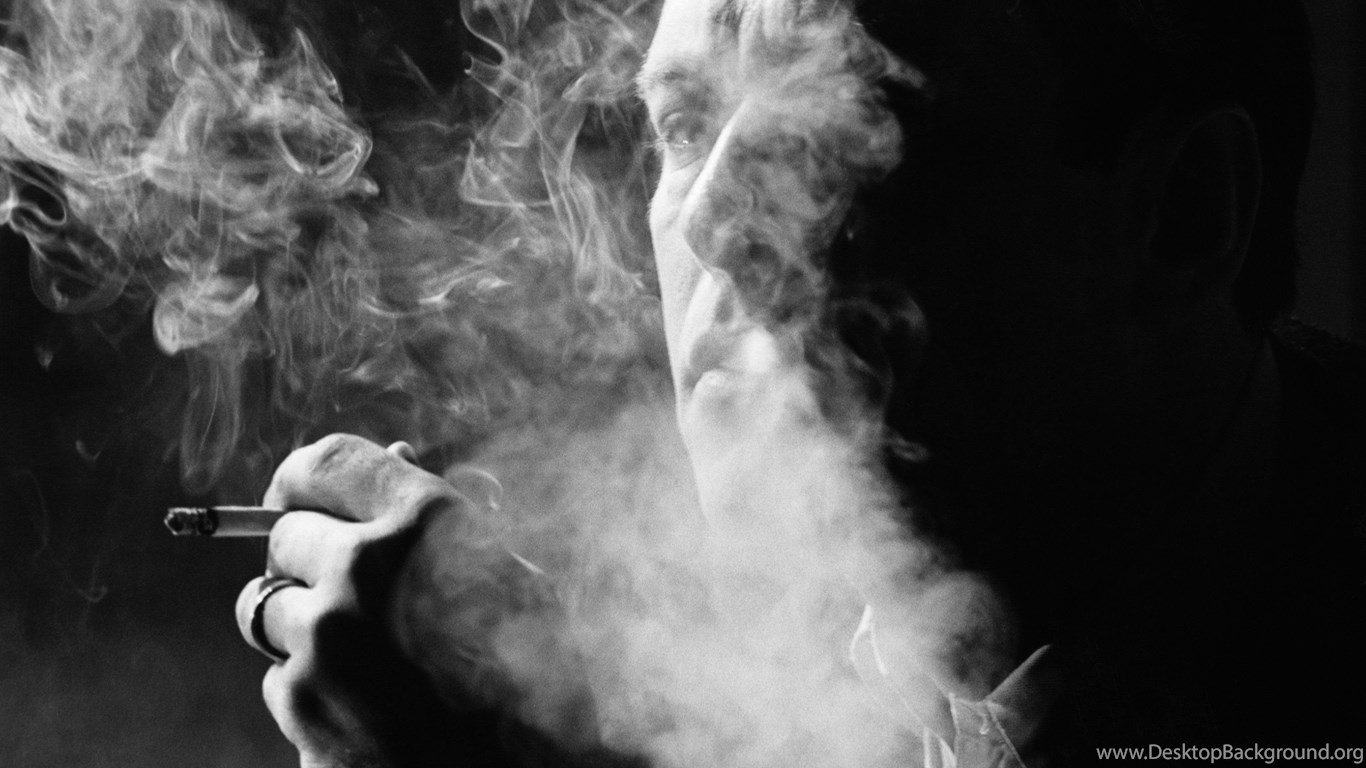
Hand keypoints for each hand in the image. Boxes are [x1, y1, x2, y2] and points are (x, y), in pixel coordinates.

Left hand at [234, 434, 576, 767]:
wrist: (526, 767)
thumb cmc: (536, 673)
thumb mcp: (514, 573)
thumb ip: (444, 513)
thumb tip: (395, 455)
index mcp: (426, 522)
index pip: (326, 463)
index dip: (303, 479)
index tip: (295, 496)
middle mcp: (367, 568)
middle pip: (283, 533)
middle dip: (305, 559)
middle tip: (351, 595)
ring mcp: (326, 637)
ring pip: (263, 604)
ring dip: (295, 624)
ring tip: (358, 657)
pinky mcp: (301, 699)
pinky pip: (278, 675)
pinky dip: (310, 689)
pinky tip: (367, 707)